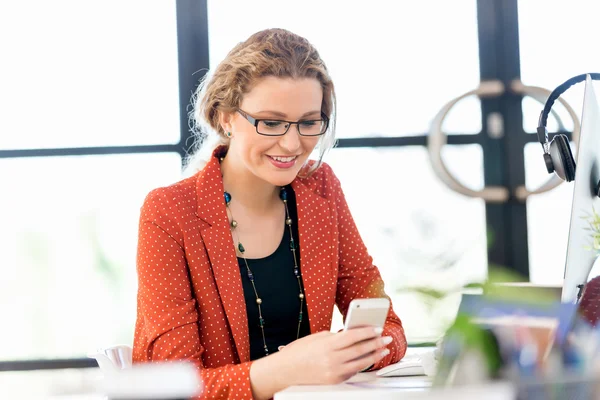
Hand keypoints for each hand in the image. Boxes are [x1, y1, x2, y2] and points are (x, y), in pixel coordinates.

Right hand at [275, 327, 391, 385]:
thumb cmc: (299, 351)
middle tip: (386, 339)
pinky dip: (362, 364)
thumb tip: (354, 335)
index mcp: (328, 344)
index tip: (378, 328)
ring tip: (383, 350)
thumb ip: (336, 337)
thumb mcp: (318, 338)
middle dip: (376, 343)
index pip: (353, 336)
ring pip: (360, 363)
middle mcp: (332, 359)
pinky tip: (369, 359)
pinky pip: (353, 371)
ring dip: (374, 356)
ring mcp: (334, 372)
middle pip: (360, 350)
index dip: (368, 332)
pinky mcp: (334, 381)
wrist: (285, 371)